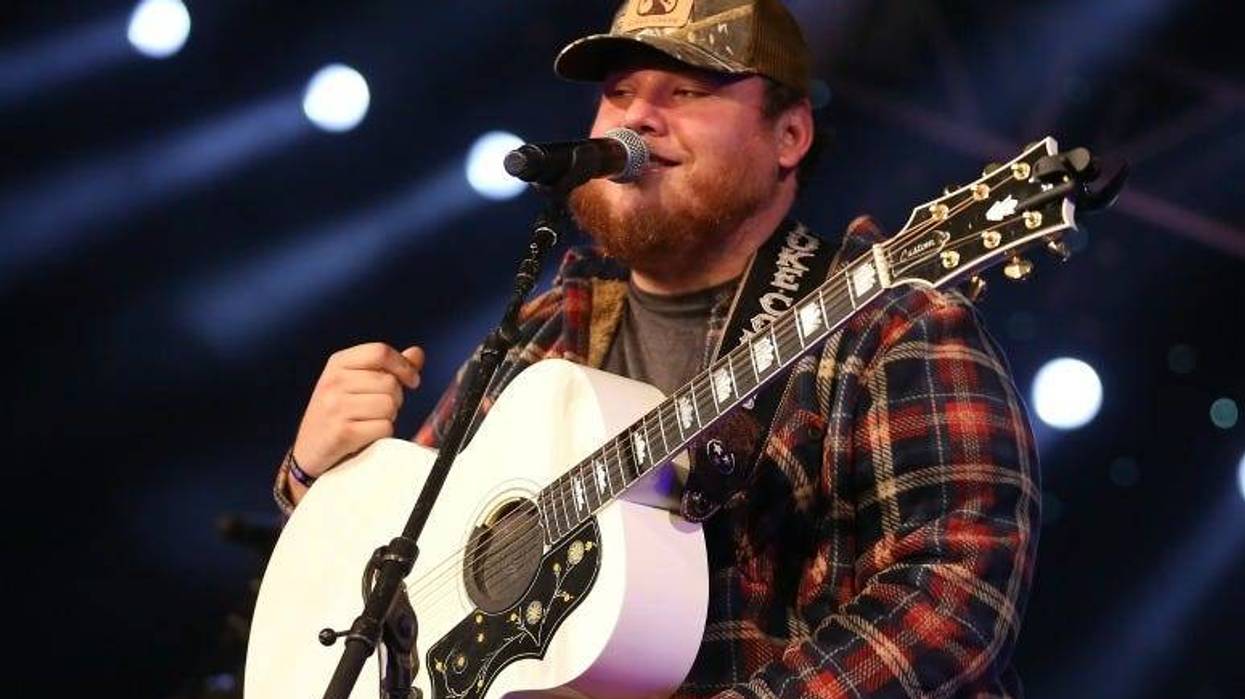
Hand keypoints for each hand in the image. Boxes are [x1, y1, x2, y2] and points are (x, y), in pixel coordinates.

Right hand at [288, 343, 423, 498]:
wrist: (309, 450)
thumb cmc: (337, 414)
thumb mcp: (355, 383)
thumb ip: (387, 368)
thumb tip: (417, 353)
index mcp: (337, 363)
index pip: (380, 352)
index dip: (403, 365)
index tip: (412, 381)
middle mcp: (333, 381)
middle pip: (390, 382)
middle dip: (395, 399)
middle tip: (378, 410)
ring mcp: (335, 407)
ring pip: (390, 405)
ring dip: (389, 417)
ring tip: (370, 421)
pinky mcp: (342, 432)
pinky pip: (384, 427)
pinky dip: (382, 434)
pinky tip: (366, 435)